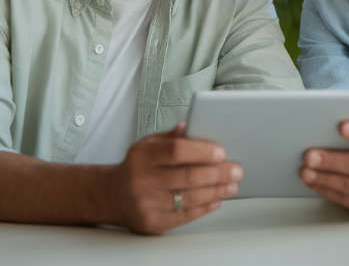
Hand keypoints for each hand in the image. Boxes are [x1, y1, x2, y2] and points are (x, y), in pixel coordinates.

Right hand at [109, 123, 242, 234]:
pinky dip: (205, 207)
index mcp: (142, 156)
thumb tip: (192, 125)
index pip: (176, 151)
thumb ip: (170, 137)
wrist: (112, 195)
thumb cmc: (137, 166)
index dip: (201, 151)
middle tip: (236, 170)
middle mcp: (142, 180)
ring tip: (233, 185)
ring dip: (217, 191)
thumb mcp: (148, 144)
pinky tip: (217, 199)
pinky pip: (185, 215)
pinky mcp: (153, 223)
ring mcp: (146, 204)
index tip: (221, 152)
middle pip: (187, 177)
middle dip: (218, 173)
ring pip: (190, 198)